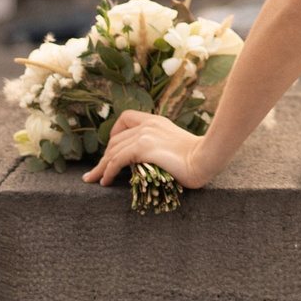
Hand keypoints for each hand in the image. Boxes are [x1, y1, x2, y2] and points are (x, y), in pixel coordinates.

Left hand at [84, 110, 215, 190]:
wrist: (207, 158)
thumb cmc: (198, 156)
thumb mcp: (175, 144)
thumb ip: (160, 145)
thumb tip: (147, 161)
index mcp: (156, 120)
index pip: (126, 118)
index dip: (114, 134)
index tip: (112, 151)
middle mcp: (148, 124)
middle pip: (115, 140)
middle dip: (104, 157)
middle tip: (97, 172)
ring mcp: (145, 135)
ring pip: (112, 152)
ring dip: (101, 167)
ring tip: (94, 180)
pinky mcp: (143, 148)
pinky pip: (116, 160)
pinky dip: (107, 172)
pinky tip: (105, 181)